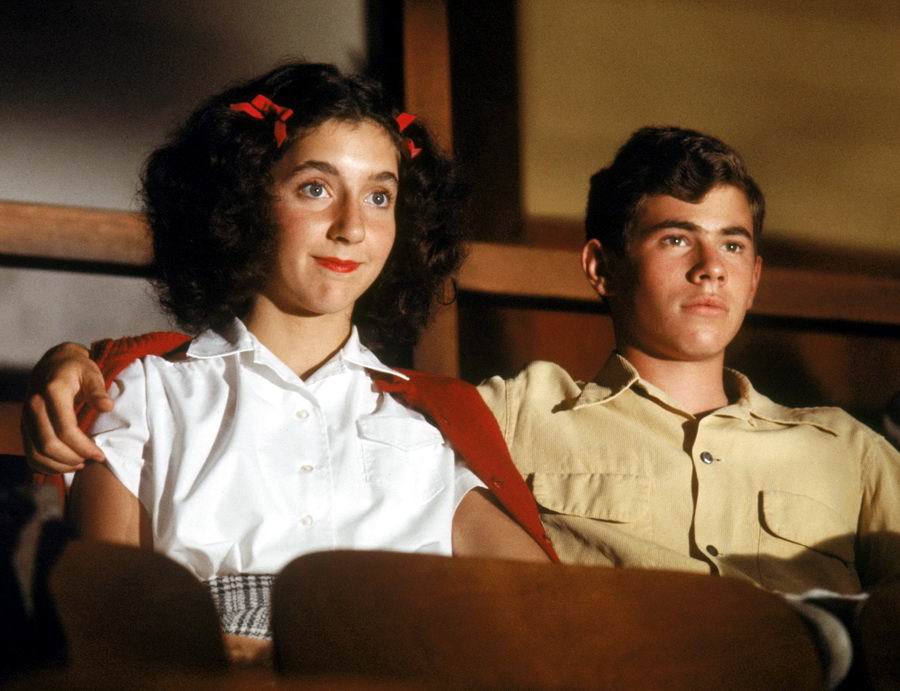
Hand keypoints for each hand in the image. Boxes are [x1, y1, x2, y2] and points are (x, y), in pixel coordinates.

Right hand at [22, 342, 111, 473]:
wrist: (53, 362)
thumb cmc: (77, 369)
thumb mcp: (92, 373)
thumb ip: (98, 390)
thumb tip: (107, 407)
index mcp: (53, 392)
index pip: (65, 429)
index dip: (83, 447)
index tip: (100, 454)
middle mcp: (34, 405)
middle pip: (48, 445)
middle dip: (72, 458)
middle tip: (92, 460)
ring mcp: (26, 417)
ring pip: (35, 453)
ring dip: (58, 465)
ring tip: (80, 464)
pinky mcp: (24, 425)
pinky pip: (29, 453)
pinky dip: (45, 465)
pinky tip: (64, 465)